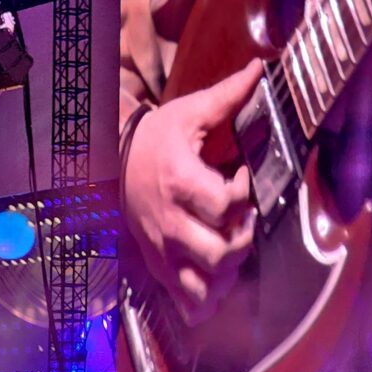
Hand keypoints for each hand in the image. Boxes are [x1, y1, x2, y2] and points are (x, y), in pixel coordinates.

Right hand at [124, 60, 261, 325]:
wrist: (111, 158)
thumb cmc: (155, 136)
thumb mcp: (188, 112)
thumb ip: (227, 96)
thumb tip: (259, 70)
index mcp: (178, 180)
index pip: (224, 203)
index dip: (246, 193)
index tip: (245, 175)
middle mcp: (169, 218)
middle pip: (217, 251)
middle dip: (243, 241)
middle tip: (244, 221)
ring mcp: (161, 244)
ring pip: (201, 281)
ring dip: (227, 274)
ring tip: (232, 250)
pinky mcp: (156, 259)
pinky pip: (180, 294)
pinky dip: (202, 302)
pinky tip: (216, 291)